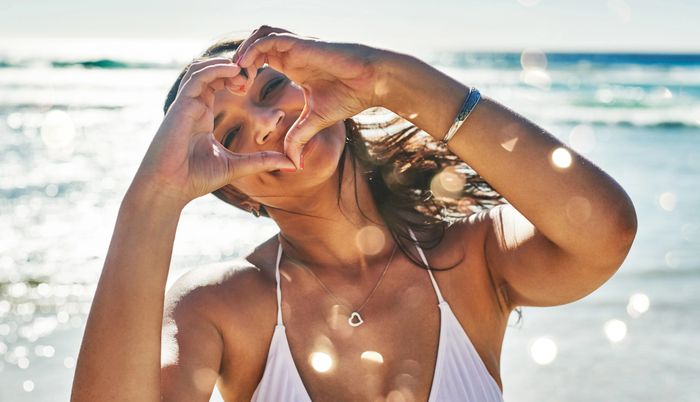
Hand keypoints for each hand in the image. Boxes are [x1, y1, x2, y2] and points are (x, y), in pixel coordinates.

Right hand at [132, 58, 296, 206]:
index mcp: (203, 117)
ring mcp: (186, 105)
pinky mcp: (180, 106)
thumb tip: (292, 163)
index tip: (256, 83)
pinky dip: (214, 69)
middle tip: (253, 75)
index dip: (237, 78)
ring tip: (244, 73)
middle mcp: (194, 107)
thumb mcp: (238, 166)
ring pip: (202, 70)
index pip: (218, 85)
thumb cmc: (196, 179)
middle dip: (233, 69)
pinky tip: (233, 70)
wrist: (170, 188)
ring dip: (224, 65)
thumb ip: (263, 160)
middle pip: (211, 73)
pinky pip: (196, 78)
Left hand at [235, 26, 388, 168]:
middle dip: (238, 62)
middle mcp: (291, 52)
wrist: (372, 82)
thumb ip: (299, 138)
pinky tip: (247, 69)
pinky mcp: (301, 43)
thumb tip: (292, 165)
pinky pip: (269, 39)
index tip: (238, 92)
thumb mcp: (316, 121)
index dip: (244, 73)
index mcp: (292, 64)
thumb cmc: (350, 95)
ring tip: (238, 76)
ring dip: (244, 53)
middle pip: (253, 45)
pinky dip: (253, 50)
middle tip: (233, 85)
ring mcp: (295, 45)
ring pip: (258, 36)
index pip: (258, 59)